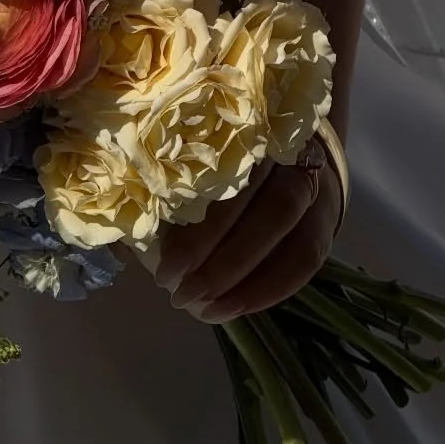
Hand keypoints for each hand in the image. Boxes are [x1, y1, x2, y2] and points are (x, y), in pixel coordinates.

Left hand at [152, 153, 341, 323]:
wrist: (293, 154)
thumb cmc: (224, 166)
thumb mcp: (196, 166)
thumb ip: (164, 191)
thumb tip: (119, 234)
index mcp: (240, 134)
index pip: (220, 181)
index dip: (195, 229)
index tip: (165, 267)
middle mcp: (283, 152)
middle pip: (259, 203)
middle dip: (219, 257)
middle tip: (181, 293)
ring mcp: (312, 184)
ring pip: (285, 226)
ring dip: (245, 275)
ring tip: (207, 309)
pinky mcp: (325, 218)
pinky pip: (306, 257)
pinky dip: (272, 287)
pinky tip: (237, 308)